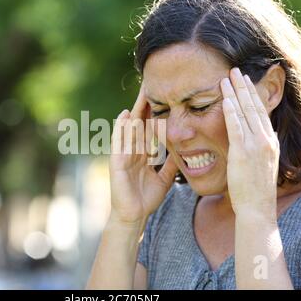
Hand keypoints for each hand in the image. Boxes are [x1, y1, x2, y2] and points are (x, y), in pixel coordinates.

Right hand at [109, 85, 177, 224]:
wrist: (134, 216)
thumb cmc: (146, 198)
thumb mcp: (164, 178)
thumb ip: (171, 165)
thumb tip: (183, 154)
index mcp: (143, 153)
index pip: (150, 128)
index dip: (156, 112)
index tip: (164, 96)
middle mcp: (133, 150)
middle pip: (140, 122)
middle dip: (146, 104)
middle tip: (152, 85)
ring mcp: (123, 154)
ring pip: (130, 128)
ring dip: (135, 110)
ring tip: (142, 93)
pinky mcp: (116, 161)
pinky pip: (118, 142)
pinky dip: (121, 129)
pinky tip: (125, 115)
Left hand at [220, 68, 279, 219]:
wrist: (257, 208)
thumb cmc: (254, 190)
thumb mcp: (259, 165)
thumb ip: (254, 150)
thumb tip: (245, 142)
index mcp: (270, 142)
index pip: (260, 112)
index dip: (252, 95)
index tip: (244, 82)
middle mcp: (265, 140)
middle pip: (254, 106)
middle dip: (244, 87)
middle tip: (236, 70)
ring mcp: (255, 145)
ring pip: (245, 112)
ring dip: (235, 92)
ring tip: (227, 77)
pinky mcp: (242, 152)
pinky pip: (236, 126)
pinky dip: (230, 111)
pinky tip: (224, 98)